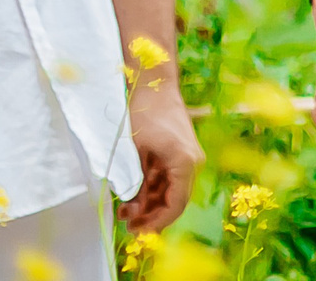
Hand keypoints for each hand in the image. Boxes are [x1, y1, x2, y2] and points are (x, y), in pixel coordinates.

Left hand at [119, 86, 202, 232]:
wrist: (153, 82)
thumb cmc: (143, 113)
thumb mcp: (135, 152)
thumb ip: (135, 183)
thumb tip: (132, 210)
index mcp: (185, 162)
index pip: (176, 204)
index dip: (157, 223)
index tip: (139, 233)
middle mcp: (191, 162)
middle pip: (174, 200)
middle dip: (151, 215)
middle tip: (128, 225)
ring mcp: (186, 157)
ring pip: (169, 191)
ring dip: (149, 203)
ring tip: (124, 210)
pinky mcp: (178, 152)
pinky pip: (166, 179)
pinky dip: (150, 189)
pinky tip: (132, 195)